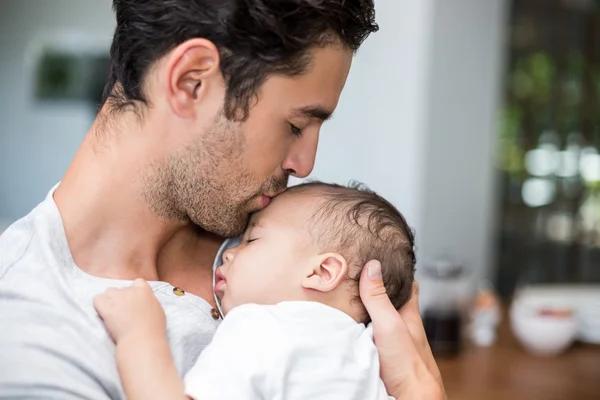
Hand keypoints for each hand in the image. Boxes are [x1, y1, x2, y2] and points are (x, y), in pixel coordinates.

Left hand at [94, 279, 165, 343]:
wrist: (141, 339)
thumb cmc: (153, 328)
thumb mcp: (158, 310)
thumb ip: (149, 301)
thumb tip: (144, 301)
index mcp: (144, 290)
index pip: (138, 282)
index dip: (136, 290)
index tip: (135, 300)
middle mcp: (129, 290)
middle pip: (122, 289)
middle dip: (122, 298)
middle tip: (124, 312)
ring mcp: (117, 298)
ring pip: (109, 292)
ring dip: (111, 300)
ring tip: (114, 313)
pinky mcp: (106, 307)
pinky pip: (97, 299)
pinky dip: (99, 304)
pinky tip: (104, 313)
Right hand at [359, 261, 445, 399]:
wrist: (408, 398)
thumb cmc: (408, 365)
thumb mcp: (390, 325)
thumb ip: (379, 299)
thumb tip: (372, 267)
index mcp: (408, 315)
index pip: (407, 286)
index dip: (398, 272)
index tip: (385, 259)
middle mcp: (400, 326)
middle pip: (388, 302)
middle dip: (375, 290)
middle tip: (356, 276)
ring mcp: (390, 342)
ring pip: (376, 320)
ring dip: (364, 312)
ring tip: (346, 299)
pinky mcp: (379, 356)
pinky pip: (366, 337)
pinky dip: (358, 331)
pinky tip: (348, 330)